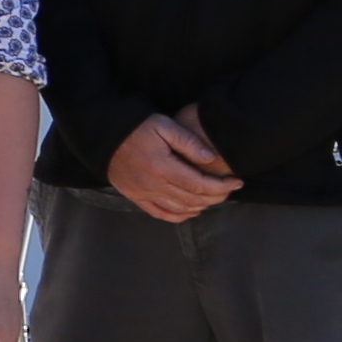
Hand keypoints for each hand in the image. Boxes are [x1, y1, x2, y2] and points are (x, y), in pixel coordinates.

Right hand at [105, 110, 240, 225]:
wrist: (104, 135)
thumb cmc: (136, 127)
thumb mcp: (163, 125)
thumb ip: (188, 141)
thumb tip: (210, 159)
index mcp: (162, 167)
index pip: (200, 185)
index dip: (223, 186)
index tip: (237, 181)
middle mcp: (153, 185)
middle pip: (194, 199)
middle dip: (217, 196)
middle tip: (229, 189)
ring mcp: (143, 193)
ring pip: (180, 209)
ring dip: (202, 206)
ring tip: (214, 197)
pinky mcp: (135, 197)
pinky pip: (161, 213)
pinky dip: (180, 216)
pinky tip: (192, 210)